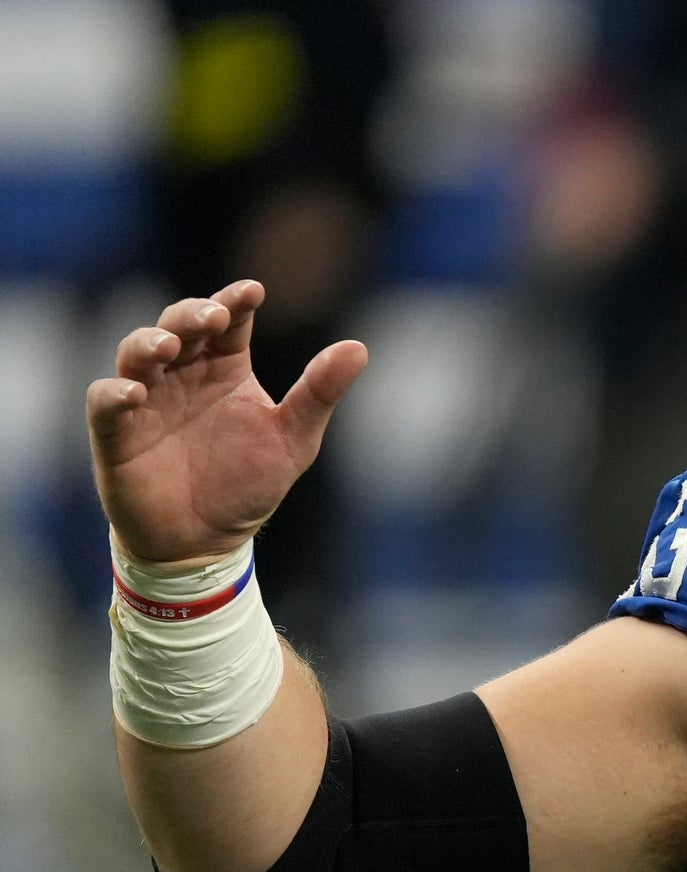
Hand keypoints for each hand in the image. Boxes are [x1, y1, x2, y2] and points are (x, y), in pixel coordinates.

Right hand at [86, 280, 367, 565]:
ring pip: (136, 353)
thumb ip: (319, 394)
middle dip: (191, 314)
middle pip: (178, 325)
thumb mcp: (294, 440)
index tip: (253, 291)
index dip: (235, 301)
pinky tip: (134, 394)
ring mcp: (146, 399)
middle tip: (211, 316)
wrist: (205, 541)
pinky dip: (114, 394)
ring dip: (149, 343)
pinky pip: (104, 403)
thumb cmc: (248, 484)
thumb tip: (358, 347)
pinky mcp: (116, 432)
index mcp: (225, 368)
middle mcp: (182, 374)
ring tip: (170, 345)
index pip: (229, 322)